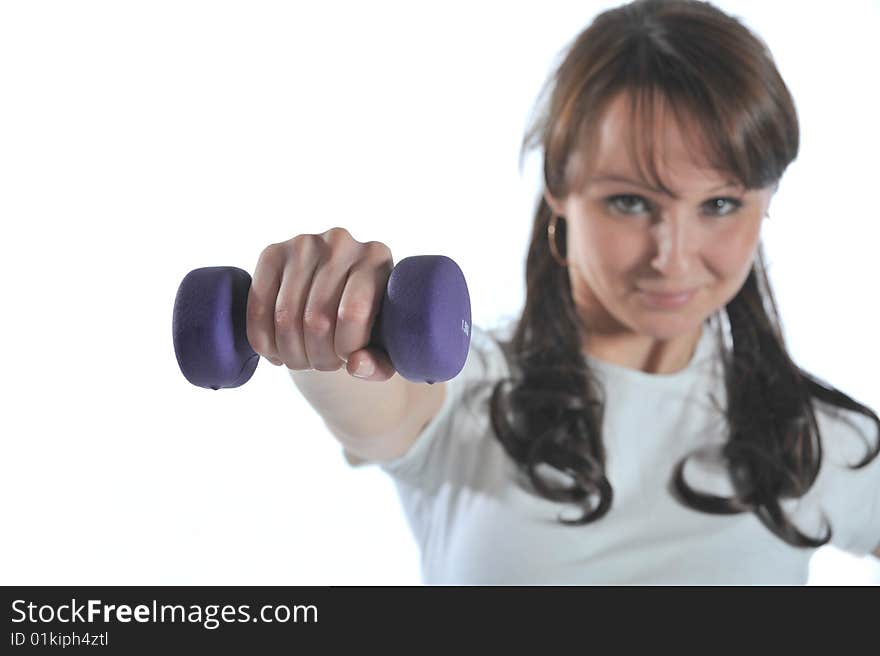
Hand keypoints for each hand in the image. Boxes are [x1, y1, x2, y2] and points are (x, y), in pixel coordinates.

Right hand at [246, 227, 397, 380]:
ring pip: (285, 318)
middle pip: (316, 320)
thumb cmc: (370, 323)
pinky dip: (264, 341)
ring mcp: (303, 244)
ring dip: (291, 354)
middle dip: (318, 357)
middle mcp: (340, 243)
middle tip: (323, 364)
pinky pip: (258, 308)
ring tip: (304, 359)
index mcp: (377, 258)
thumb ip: (379, 364)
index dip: (345, 349)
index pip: (352, 313)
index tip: (346, 358)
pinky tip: (277, 352)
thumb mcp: (385, 348)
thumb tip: (354, 365)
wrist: (340, 294)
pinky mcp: (272, 253)